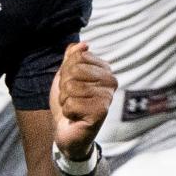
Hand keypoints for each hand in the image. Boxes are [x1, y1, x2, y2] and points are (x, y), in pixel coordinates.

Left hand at [50, 41, 115, 161]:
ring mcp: (107, 97)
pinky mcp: (101, 112)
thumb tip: (84, 44)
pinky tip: (76, 117)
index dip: (66, 71)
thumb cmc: (69, 102)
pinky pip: (71, 103)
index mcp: (104, 69)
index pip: (77, 56)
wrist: (67, 131)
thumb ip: (72, 57)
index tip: (72, 85)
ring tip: (74, 108)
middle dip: (64, 86)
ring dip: (65, 100)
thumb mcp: (66, 76)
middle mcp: (111, 81)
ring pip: (71, 87)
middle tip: (72, 98)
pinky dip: (68, 111)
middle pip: (73, 70)